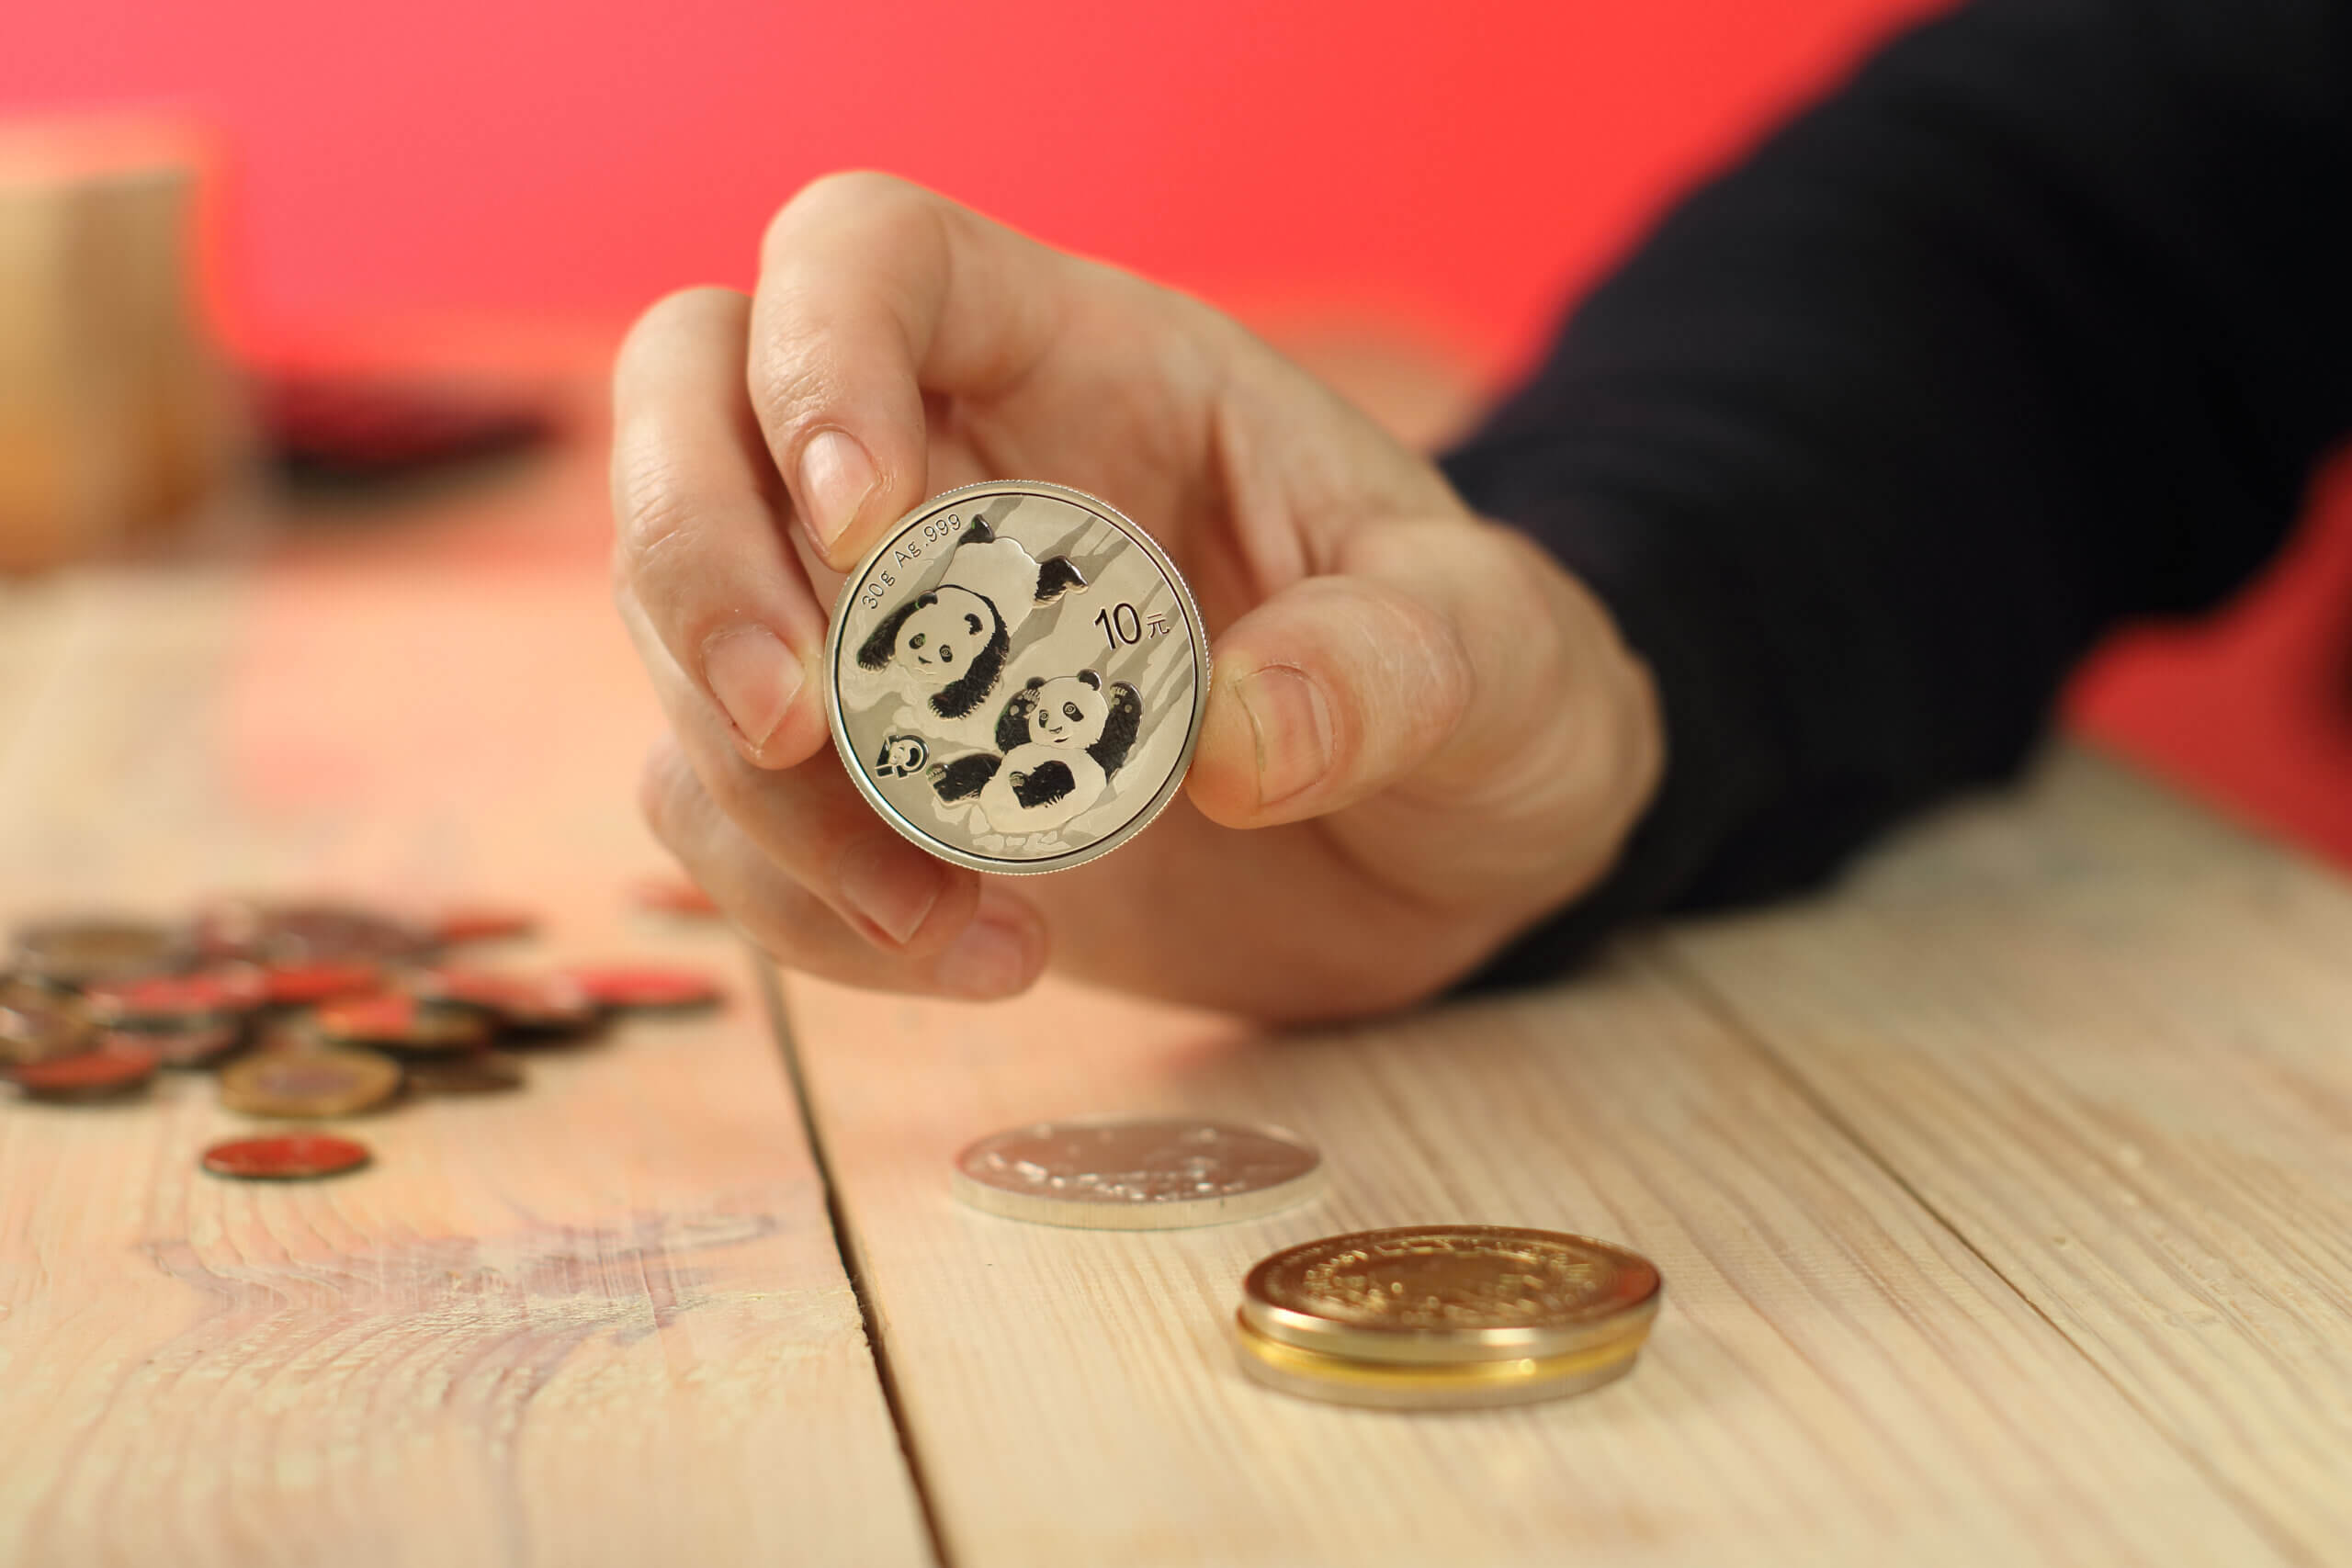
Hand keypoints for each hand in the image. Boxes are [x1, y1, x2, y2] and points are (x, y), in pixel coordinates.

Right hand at [611, 173, 1660, 1022]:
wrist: (1450, 848)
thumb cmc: (1477, 692)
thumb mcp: (1491, 657)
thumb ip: (1391, 668)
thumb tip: (1233, 743)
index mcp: (1084, 363)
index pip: (868, 256)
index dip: (820, 356)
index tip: (874, 526)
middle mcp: (947, 470)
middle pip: (690, 409)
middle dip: (692, 560)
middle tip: (791, 726)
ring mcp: (888, 632)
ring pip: (687, 641)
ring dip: (763, 795)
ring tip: (953, 920)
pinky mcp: (875, 789)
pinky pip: (733, 816)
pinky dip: (800, 904)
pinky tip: (978, 958)